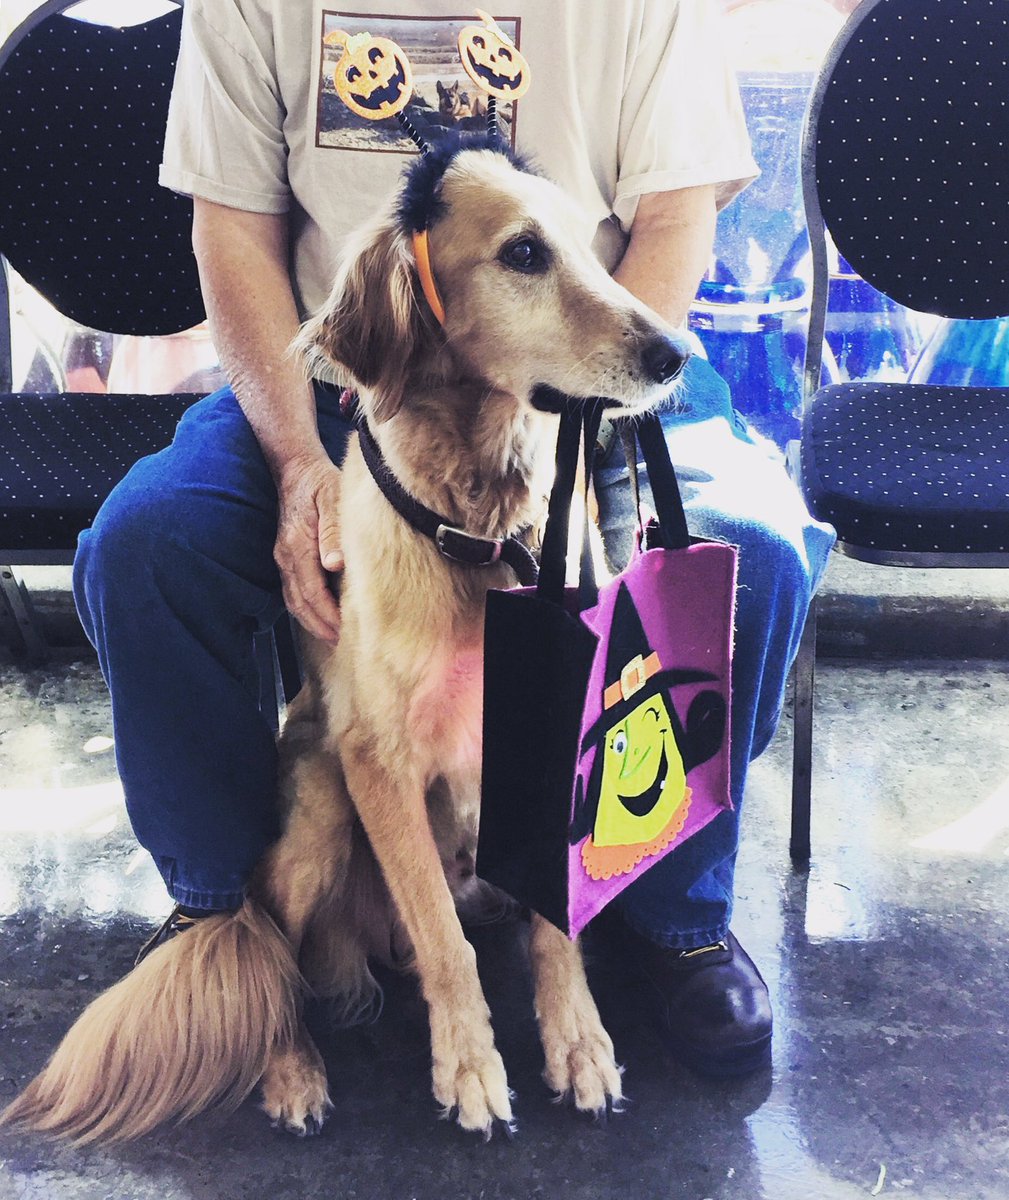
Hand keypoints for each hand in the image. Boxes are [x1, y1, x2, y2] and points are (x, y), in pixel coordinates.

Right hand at [273, 454, 343, 641]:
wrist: (295, 468)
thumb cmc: (319, 481)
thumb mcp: (332, 498)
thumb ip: (334, 532)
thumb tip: (335, 565)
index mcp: (297, 544)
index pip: (311, 590)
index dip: (327, 614)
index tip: (344, 629)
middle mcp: (285, 555)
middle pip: (299, 602)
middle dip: (319, 625)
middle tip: (341, 643)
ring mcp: (283, 556)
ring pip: (293, 599)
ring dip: (311, 621)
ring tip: (332, 636)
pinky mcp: (287, 556)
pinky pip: (293, 590)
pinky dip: (306, 608)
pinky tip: (320, 616)